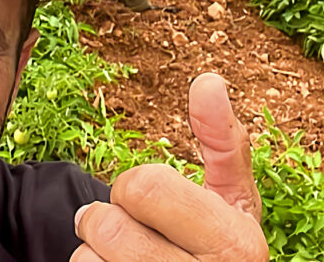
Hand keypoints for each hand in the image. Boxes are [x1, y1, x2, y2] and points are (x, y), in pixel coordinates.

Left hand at [71, 73, 267, 260]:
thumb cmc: (216, 246)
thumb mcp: (232, 200)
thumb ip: (223, 143)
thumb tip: (209, 79)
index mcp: (236, 244)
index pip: (142, 186)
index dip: (135, 187)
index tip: (154, 204)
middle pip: (108, 226)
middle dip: (106, 218)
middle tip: (129, 228)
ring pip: (87, 259)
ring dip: (94, 252)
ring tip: (127, 259)